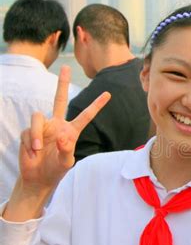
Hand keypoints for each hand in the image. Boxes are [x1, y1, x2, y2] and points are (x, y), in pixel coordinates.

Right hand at [18, 65, 110, 192]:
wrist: (38, 177)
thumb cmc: (55, 169)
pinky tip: (32, 153)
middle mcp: (58, 124)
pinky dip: (30, 143)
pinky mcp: (28, 132)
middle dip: (62, 83)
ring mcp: (43, 127)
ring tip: (38, 149)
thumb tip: (62, 137)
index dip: (96, 105)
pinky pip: (27, 131)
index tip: (108, 94)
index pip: (86, 115)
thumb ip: (66, 150)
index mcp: (71, 130)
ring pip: (37, 116)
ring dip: (36, 134)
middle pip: (60, 99)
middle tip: (66, 67)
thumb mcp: (65, 162)